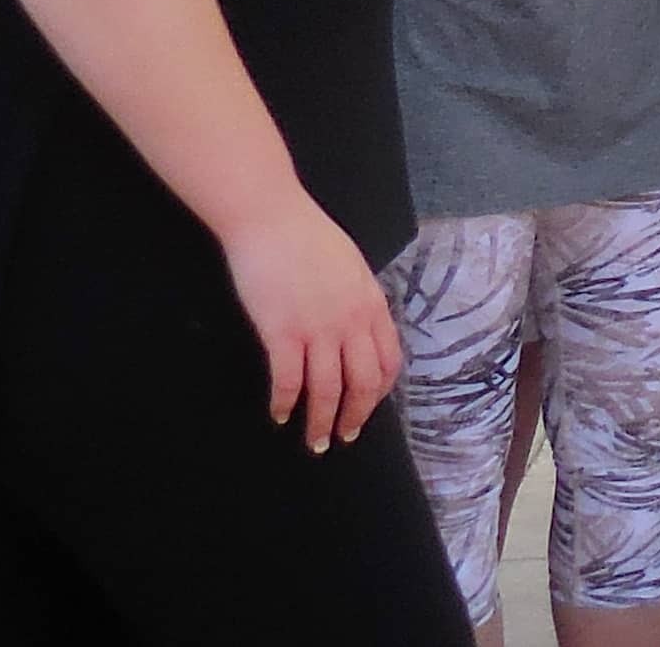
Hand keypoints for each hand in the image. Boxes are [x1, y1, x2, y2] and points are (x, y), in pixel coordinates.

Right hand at [218, 203, 401, 453]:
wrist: (271, 218)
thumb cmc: (308, 237)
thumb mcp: (351, 268)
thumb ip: (358, 302)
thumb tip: (359, 331)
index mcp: (371, 305)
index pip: (388, 362)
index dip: (380, 393)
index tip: (368, 408)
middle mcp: (351, 322)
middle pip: (362, 384)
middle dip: (355, 417)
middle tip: (344, 437)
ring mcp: (317, 329)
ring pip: (326, 391)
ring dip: (320, 422)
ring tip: (314, 442)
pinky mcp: (281, 332)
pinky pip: (288, 380)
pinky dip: (285, 403)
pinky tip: (279, 414)